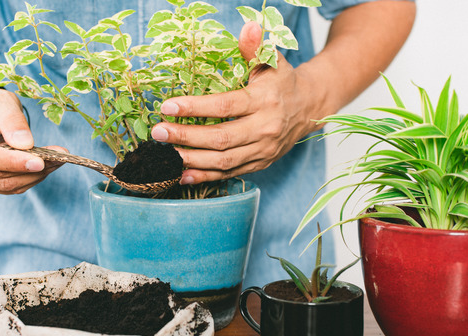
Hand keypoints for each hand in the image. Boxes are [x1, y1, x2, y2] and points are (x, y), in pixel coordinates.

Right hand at [0, 87, 63, 193]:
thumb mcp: (1, 101)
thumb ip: (13, 120)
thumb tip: (26, 144)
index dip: (12, 162)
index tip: (40, 162)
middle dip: (31, 170)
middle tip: (59, 159)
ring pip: (4, 185)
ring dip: (33, 177)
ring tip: (55, 162)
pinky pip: (5, 188)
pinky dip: (27, 180)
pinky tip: (42, 168)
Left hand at [150, 21, 324, 184]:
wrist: (308, 108)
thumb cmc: (283, 82)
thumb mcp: (272, 60)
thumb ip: (255, 47)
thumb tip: (248, 26)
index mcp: (265, 101)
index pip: (226, 107)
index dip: (195, 108)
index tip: (168, 106)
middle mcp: (265, 129)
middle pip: (221, 138)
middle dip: (186, 137)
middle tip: (159, 132)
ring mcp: (262, 150)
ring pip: (223, 161)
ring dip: (191, 159)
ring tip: (164, 154)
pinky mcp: (259, 164)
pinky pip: (229, 174)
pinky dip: (204, 176)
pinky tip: (181, 173)